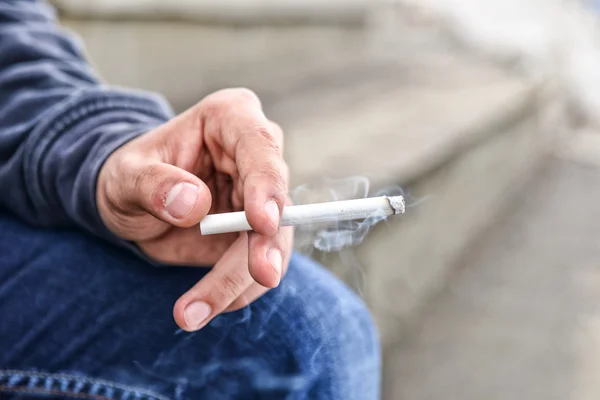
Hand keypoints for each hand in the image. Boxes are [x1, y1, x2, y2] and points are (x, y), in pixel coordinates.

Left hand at [96, 88, 292, 330]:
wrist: (132, 204)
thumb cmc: (129, 176)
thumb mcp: (126, 175)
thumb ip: (154, 184)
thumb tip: (194, 203)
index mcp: (230, 119)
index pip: (260, 146)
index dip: (266, 184)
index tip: (261, 222)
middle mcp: (255, 156)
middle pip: (276, 200)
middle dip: (266, 243)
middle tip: (261, 275)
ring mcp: (260, 197)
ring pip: (272, 242)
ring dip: (244, 280)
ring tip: (194, 312)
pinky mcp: (257, 234)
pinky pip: (259, 267)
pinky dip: (235, 292)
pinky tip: (200, 308)